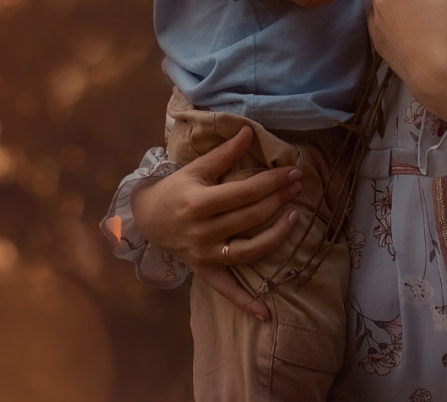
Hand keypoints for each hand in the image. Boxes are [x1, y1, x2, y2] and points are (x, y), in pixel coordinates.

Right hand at [129, 126, 302, 320]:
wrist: (147, 218)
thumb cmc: (175, 189)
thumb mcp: (196, 168)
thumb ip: (225, 153)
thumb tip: (249, 131)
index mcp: (199, 203)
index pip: (246, 192)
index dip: (273, 181)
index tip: (294, 172)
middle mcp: (202, 232)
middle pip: (251, 217)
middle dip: (279, 199)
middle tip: (299, 186)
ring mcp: (204, 255)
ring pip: (248, 250)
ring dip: (276, 236)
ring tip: (295, 218)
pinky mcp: (205, 272)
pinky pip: (227, 291)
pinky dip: (246, 304)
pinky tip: (266, 314)